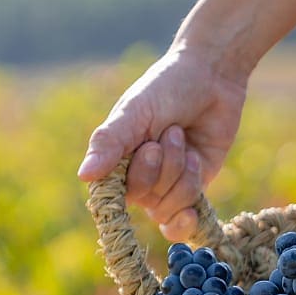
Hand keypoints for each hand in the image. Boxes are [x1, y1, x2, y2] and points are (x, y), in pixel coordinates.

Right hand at [77, 48, 247, 240]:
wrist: (211, 78)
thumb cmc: (166, 89)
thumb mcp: (134, 112)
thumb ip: (109, 142)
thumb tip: (84, 176)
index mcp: (116, 160)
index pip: (112, 195)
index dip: (133, 178)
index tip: (149, 147)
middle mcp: (139, 177)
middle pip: (145, 198)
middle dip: (163, 165)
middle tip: (173, 131)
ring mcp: (167, 186)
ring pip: (168, 207)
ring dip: (182, 172)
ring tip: (185, 139)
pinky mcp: (194, 188)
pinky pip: (185, 215)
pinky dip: (188, 211)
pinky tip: (192, 207)